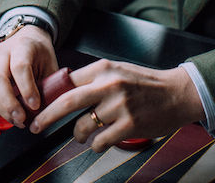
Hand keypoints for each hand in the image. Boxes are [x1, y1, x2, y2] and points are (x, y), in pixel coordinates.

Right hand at [0, 25, 57, 127]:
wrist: (27, 39)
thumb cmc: (40, 53)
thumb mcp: (50, 64)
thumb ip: (49, 85)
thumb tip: (47, 111)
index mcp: (22, 46)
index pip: (20, 67)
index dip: (27, 89)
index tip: (35, 105)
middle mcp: (2, 52)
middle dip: (9, 104)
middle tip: (22, 119)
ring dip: (1, 110)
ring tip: (16, 120)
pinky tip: (3, 114)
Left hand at [29, 59, 204, 151]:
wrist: (178, 93)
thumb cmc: (146, 83)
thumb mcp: (118, 70)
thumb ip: (94, 78)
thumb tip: (64, 90)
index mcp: (104, 68)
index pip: (67, 82)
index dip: (50, 96)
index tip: (39, 105)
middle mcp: (110, 85)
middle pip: (67, 102)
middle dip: (46, 116)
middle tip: (36, 125)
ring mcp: (119, 106)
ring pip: (83, 127)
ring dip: (78, 135)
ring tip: (84, 134)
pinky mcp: (129, 125)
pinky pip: (100, 141)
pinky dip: (96, 145)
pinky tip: (102, 141)